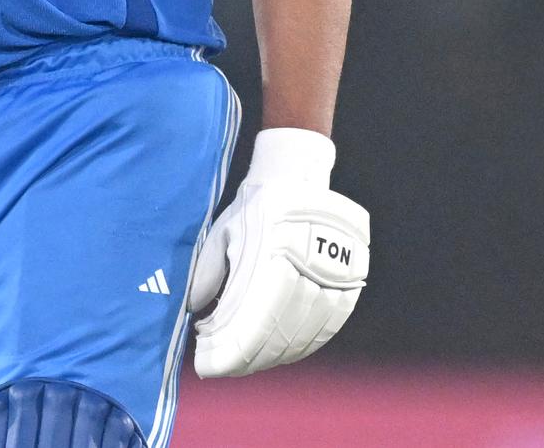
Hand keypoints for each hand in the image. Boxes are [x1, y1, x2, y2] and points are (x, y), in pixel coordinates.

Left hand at [188, 128, 369, 377]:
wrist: (299, 179)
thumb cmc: (255, 207)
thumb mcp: (223, 231)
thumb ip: (208, 270)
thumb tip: (194, 309)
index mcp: (273, 253)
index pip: (252, 320)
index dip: (231, 349)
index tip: (209, 363)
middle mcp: (307, 268)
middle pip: (277, 334)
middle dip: (247, 357)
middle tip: (222, 365)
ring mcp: (333, 278)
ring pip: (303, 336)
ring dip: (273, 355)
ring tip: (246, 362)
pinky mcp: (349, 284)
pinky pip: (326, 328)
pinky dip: (301, 345)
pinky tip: (281, 352)